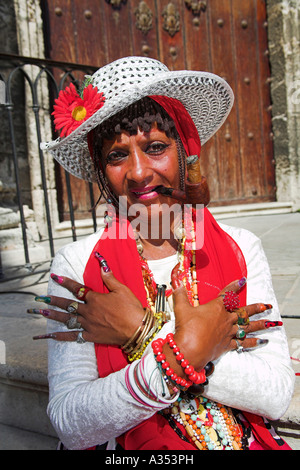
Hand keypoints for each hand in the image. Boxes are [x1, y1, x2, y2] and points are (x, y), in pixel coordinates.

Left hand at [29, 267, 144, 344]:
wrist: (137, 329)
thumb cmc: (131, 309)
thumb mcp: (122, 290)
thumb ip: (109, 278)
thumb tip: (101, 264)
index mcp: (95, 299)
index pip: (77, 288)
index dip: (66, 282)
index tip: (55, 276)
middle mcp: (88, 311)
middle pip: (68, 304)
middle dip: (52, 300)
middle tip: (39, 298)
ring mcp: (88, 325)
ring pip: (67, 319)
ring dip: (52, 316)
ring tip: (40, 313)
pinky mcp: (91, 336)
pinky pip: (73, 336)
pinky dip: (61, 336)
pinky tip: (50, 336)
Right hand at [170, 272, 278, 370]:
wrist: (189, 350)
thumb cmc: (186, 328)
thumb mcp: (181, 308)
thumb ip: (180, 294)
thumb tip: (176, 283)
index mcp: (216, 307)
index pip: (227, 294)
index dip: (234, 286)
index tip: (242, 280)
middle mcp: (225, 319)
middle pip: (243, 312)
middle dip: (256, 308)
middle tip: (268, 306)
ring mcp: (228, 333)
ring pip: (247, 327)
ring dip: (259, 324)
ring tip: (271, 322)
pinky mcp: (227, 345)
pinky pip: (243, 343)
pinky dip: (253, 342)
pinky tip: (262, 341)